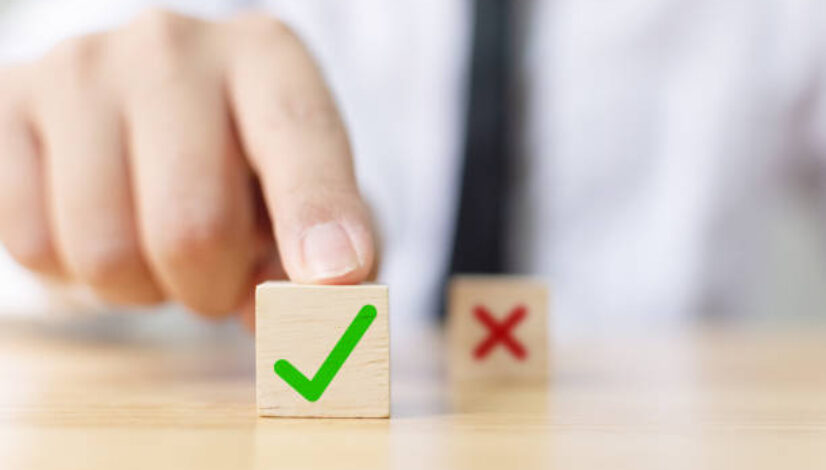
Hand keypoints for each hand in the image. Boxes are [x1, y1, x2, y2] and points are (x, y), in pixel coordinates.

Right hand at [0, 10, 375, 325]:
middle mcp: (175, 47)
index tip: (334, 276)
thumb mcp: (305, 200)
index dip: (318, 215)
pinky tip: (105, 223)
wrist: (148, 109)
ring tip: (159, 240)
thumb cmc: (246, 165)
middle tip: (220, 273)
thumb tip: (286, 326)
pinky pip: (35, 247)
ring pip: (106, 253)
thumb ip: (322, 266)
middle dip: (215, 287)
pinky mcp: (8, 104)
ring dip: (145, 287)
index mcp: (269, 58)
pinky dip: (77, 271)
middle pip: (194, 228)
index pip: (301, 141)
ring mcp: (82, 69)